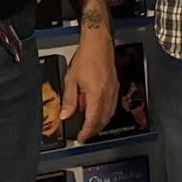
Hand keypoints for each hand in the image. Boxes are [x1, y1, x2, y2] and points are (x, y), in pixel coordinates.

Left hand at [62, 28, 117, 143]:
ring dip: (100, 122)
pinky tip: (97, 109)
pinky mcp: (115, 85)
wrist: (98, 43)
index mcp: (97, 95)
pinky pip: (112, 105)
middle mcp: (108, 94)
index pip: (93, 120)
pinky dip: (105, 112)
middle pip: (103, 120)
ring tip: (90, 124)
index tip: (81, 137)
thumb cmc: (87, 57)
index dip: (86, 132)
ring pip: (109, 113)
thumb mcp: (71, 79)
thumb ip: (69, 100)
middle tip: (85, 134)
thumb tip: (65, 114)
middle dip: (94, 129)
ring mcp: (114, 90)